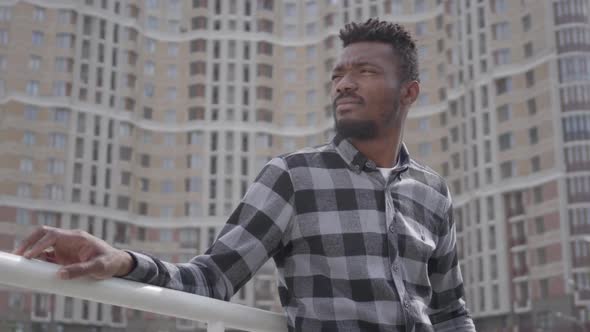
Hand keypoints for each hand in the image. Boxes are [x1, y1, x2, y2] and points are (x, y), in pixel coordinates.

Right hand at [12, 226, 133, 279]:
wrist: (117, 264)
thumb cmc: (110, 262)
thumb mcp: (98, 267)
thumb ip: (80, 270)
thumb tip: (59, 274)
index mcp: (77, 237)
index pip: (53, 236)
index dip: (39, 244)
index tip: (30, 256)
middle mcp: (69, 240)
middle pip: (43, 235)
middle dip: (29, 242)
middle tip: (18, 255)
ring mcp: (65, 248)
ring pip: (43, 245)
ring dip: (32, 251)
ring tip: (21, 263)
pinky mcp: (64, 257)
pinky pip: (47, 256)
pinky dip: (38, 260)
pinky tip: (33, 268)